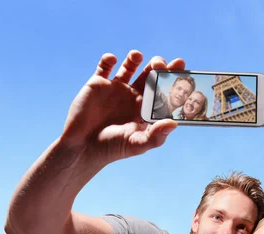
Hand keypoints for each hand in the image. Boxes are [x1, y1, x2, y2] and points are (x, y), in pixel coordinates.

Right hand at [61, 51, 184, 164]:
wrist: (83, 147)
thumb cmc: (113, 148)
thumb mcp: (137, 144)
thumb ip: (156, 135)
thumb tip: (174, 124)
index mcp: (146, 108)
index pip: (163, 90)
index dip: (171, 78)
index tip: (180, 67)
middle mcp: (133, 96)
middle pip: (149, 74)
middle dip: (156, 66)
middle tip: (159, 62)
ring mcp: (116, 89)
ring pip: (129, 67)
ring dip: (134, 58)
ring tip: (137, 55)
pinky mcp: (97, 84)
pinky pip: (104, 66)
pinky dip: (108, 59)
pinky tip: (112, 59)